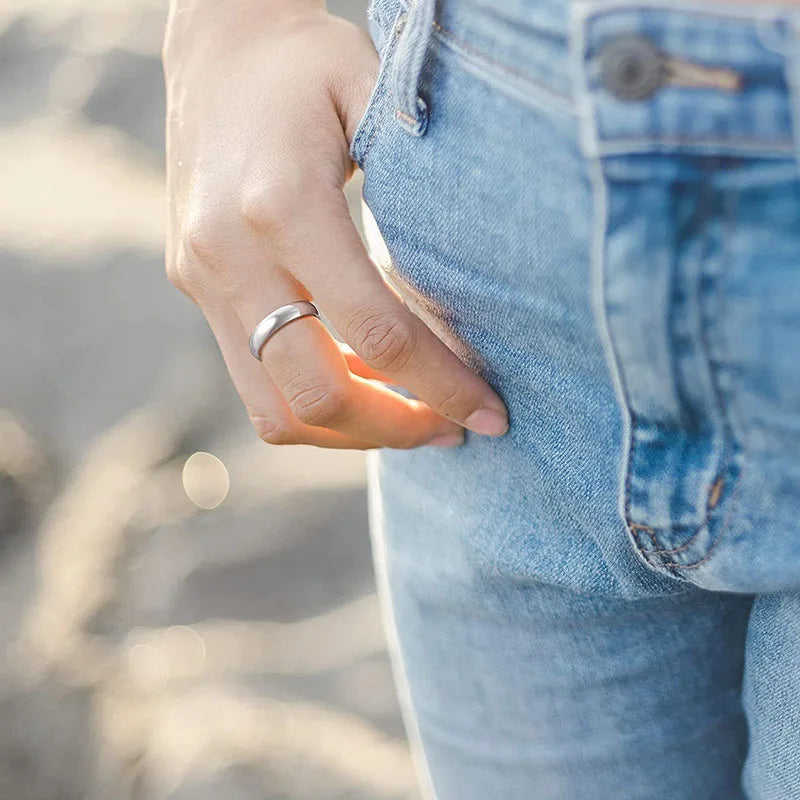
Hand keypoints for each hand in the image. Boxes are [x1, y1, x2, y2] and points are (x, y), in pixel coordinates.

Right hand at [163, 0, 508, 448]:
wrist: (216, 44)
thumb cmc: (310, 66)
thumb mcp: (377, 104)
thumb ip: (417, 209)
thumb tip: (467, 315)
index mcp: (284, 204)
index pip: (375, 333)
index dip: (441, 386)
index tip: (490, 414)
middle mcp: (230, 254)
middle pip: (314, 394)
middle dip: (392, 429)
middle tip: (451, 430)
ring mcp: (202, 277)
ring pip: (273, 407)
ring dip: (349, 429)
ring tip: (408, 414)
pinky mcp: (194, 286)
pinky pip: (252, 378)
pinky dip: (312, 400)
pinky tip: (360, 380)